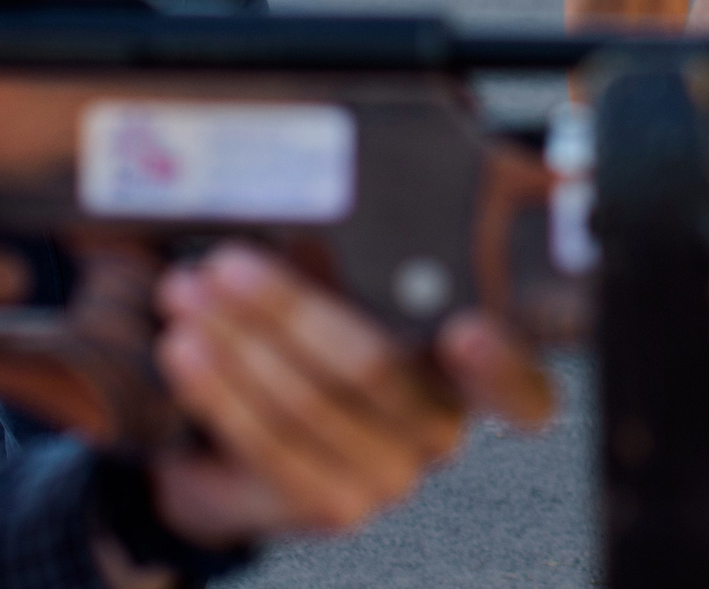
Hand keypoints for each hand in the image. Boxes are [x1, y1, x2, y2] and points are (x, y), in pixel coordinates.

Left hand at [148, 245, 551, 542]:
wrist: (253, 432)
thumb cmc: (317, 330)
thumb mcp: (347, 282)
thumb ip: (356, 254)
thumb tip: (313, 200)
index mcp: (475, 367)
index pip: (523, 386)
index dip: (501, 364)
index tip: (464, 331)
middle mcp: (447, 430)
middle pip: (374, 369)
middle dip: (290, 310)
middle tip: (227, 264)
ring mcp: (392, 477)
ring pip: (310, 406)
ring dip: (238, 344)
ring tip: (185, 295)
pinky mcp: (334, 506)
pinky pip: (270, 446)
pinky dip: (220, 392)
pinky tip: (185, 350)